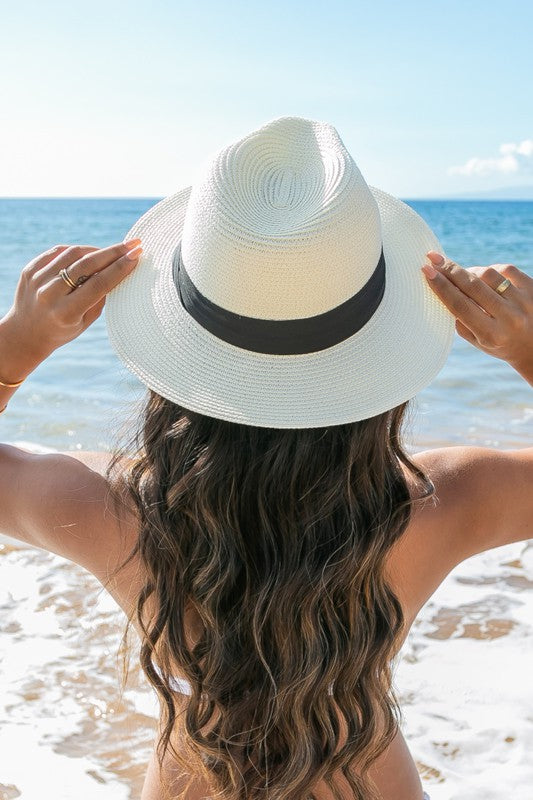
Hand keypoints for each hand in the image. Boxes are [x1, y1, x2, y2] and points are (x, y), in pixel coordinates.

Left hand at [0, 238, 142, 381]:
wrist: (25, 334)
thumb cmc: (63, 330)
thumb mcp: (85, 321)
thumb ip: (100, 297)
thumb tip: (118, 269)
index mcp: (66, 312)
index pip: (99, 284)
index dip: (120, 268)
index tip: (136, 255)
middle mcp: (49, 294)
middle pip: (87, 265)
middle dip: (114, 252)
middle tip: (133, 244)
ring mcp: (37, 280)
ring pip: (73, 254)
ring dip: (96, 250)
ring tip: (111, 252)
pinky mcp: (30, 270)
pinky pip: (57, 252)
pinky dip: (76, 251)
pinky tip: (88, 254)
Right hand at [422, 252, 532, 383]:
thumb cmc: (498, 342)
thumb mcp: (477, 339)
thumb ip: (459, 318)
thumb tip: (443, 286)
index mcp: (491, 334)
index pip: (460, 305)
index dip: (441, 286)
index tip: (426, 270)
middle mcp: (509, 318)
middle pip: (472, 286)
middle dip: (450, 270)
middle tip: (433, 258)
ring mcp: (524, 301)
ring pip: (488, 274)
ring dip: (471, 272)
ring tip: (466, 277)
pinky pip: (506, 269)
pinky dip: (492, 270)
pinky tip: (486, 277)